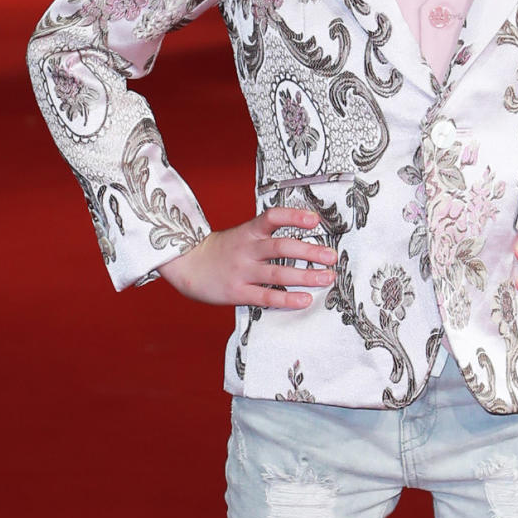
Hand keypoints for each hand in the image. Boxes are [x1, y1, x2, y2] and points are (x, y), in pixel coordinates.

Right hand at [157, 207, 336, 308]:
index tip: (315, 220)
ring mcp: (242, 271)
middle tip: (331, 256)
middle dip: (310, 252)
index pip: (272, 218)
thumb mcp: (242, 234)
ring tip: (327, 278)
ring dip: (306, 276)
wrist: (186, 264)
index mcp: (248, 231)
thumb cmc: (222, 249)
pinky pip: (265, 296)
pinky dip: (287, 299)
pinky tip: (305, 300)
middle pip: (281, 247)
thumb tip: (304, 237)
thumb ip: (267, 235)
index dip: (294, 217)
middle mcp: (247, 249)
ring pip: (278, 274)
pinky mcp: (237, 292)